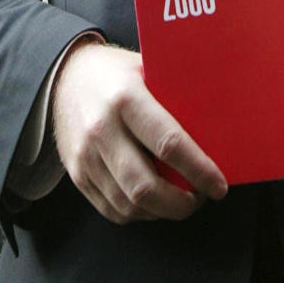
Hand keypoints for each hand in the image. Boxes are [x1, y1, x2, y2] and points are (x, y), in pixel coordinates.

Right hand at [51, 39, 227, 224]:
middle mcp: (102, 129)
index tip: (219, 185)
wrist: (63, 76)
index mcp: (125, 98)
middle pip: (145, 186)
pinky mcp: (77, 174)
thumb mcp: (146, 69)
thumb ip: (174, 96)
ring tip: (182, 201)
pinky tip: (155, 203)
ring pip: (129, 205)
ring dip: (162, 212)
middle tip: (200, 198)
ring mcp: (86, 156)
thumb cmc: (116, 72)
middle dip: (181, 203)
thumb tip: (220, 124)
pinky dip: (139, 214)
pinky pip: (112, 209)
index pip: (168, 143)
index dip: (199, 170)